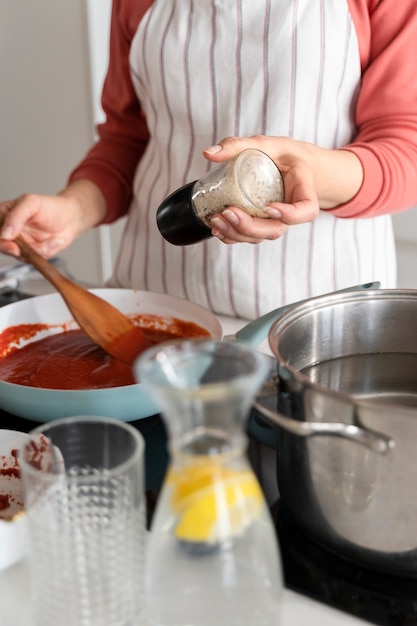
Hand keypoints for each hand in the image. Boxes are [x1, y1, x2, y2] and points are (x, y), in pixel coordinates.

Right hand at [0, 180, 106, 258]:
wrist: (70, 218)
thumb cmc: (50, 206)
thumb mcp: (31, 203)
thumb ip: (16, 216)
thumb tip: (4, 233)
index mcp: (3, 215)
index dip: (0, 240)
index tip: (10, 242)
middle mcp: (8, 231)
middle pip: (1, 245)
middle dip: (13, 249)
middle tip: (21, 250)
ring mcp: (19, 243)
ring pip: (17, 255)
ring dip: (36, 249)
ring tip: (50, 239)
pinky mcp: (30, 253)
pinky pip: (32, 259)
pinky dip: (44, 252)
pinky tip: (53, 241)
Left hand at [203, 135, 362, 243]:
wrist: (289, 166)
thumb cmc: (282, 155)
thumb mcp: (266, 144)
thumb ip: (238, 145)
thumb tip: (208, 153)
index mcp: (303, 190)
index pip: (306, 210)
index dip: (290, 215)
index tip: (269, 207)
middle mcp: (291, 212)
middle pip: (275, 229)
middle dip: (250, 227)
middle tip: (228, 212)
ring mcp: (276, 222)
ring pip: (260, 237)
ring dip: (237, 233)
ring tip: (216, 220)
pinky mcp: (262, 225)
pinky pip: (250, 237)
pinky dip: (233, 237)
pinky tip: (217, 230)